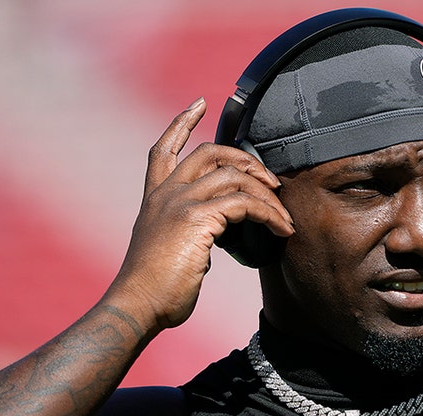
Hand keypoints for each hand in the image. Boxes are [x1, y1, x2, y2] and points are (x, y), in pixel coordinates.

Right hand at [103, 98, 293, 332]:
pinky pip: (244, 203)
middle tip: (272, 181)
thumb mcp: (167, 251)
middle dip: (247, 159)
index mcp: (154, 199)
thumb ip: (186, 233)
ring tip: (284, 218)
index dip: (181, 122)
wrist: (137, 304)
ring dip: (267, 195)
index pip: (164, 149)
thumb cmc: (154, 290)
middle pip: (210, 152)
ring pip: (234, 176)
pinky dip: (269, 214)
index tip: (200, 103)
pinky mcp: (197, 218)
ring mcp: (180, 202)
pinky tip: (281, 230)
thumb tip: (211, 236)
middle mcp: (166, 194)